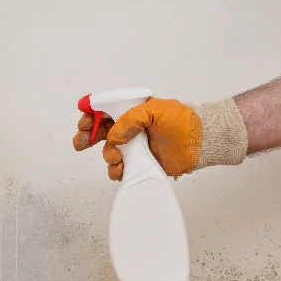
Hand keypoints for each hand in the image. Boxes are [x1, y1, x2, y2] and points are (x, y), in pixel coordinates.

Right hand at [73, 98, 201, 180]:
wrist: (200, 142)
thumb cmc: (182, 121)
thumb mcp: (154, 110)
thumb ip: (130, 120)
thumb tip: (114, 137)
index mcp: (132, 111)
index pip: (105, 111)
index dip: (91, 116)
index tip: (83, 124)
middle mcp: (131, 130)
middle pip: (101, 132)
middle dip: (87, 137)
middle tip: (80, 143)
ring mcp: (135, 148)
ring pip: (109, 152)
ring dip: (107, 155)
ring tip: (117, 157)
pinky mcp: (140, 165)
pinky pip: (120, 169)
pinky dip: (116, 171)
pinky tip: (122, 169)